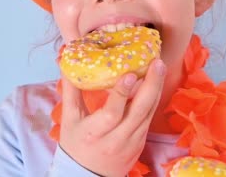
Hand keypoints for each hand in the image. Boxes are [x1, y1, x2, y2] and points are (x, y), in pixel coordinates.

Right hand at [58, 59, 165, 176]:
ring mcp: (132, 141)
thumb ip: (71, 90)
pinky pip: (149, 117)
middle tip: (157, 63)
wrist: (88, 176)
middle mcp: (116, 138)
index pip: (112, 113)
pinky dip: (153, 98)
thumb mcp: (69, 119)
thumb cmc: (76, 144)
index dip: (122, 93)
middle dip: (151, 85)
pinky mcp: (141, 142)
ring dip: (156, 88)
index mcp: (94, 133)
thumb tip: (65, 61)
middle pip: (139, 111)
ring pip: (148, 112)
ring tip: (159, 66)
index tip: (130, 74)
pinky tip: (156, 82)